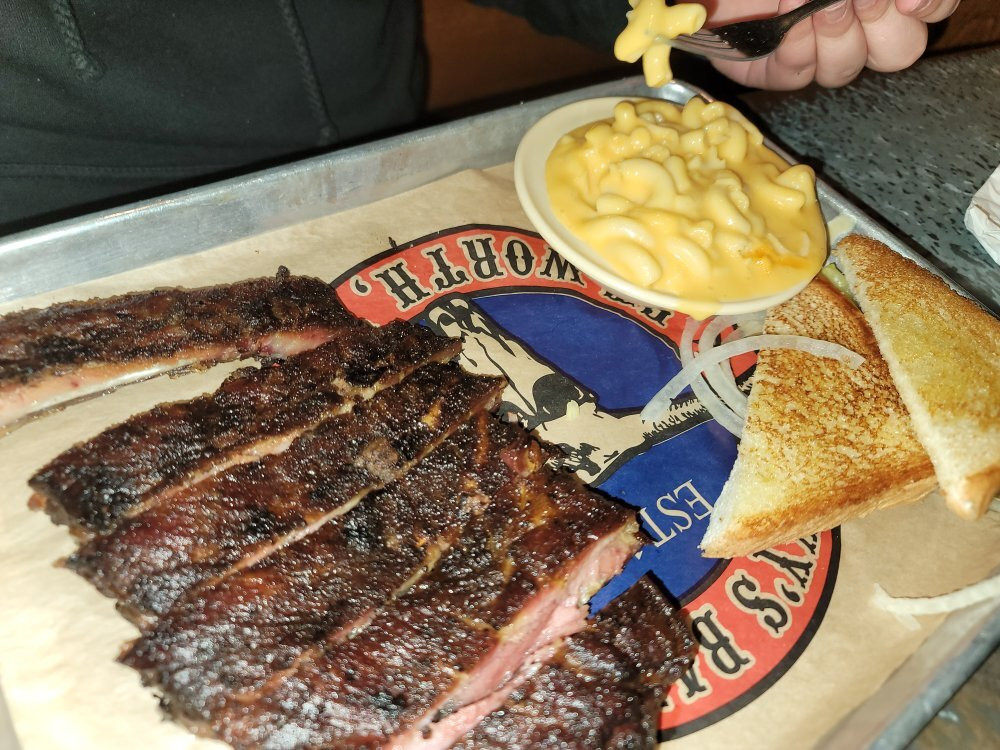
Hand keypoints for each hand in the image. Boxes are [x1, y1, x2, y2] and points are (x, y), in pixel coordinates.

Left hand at [702, 0, 960, 89]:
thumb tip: (908, 2)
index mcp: (880, 0)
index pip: (930, 10)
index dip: (930, 5)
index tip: (911, 1)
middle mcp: (855, 28)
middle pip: (899, 50)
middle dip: (878, 21)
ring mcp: (813, 54)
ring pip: (846, 69)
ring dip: (833, 33)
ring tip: (807, 1)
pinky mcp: (772, 71)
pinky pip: (797, 75)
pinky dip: (794, 49)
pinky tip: (786, 24)